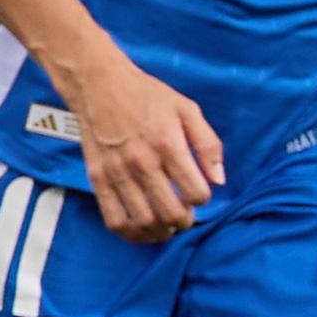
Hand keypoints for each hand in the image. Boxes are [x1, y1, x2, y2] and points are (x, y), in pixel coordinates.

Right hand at [56, 49, 222, 242]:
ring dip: (161, 231)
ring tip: (166, 226)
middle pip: (171, 213)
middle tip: (185, 216)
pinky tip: (140, 231)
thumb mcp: (187, 109)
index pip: (197, 193)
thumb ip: (208, 144)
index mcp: (169, 144)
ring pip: (144, 221)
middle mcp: (143, 162)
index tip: (198, 193)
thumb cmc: (146, 94)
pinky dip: (130, 233)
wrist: (98, 84)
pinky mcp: (98, 177)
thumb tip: (219, 179)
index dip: (203, 199)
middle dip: (184, 222)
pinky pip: (113, 218)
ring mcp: (118, 172)